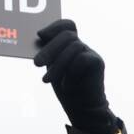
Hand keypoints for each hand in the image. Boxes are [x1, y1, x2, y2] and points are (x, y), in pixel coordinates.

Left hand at [33, 19, 114, 133]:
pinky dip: (71, 73)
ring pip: (73, 47)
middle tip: (36, 64)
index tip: (40, 35)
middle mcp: (81, 45)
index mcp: (70, 44)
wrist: (82, 108)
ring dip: (57, 65)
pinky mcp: (98, 62)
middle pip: (67, 35)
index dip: (54, 26)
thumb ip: (47, 54)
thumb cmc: (65, 87)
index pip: (67, 25)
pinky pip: (82, 59)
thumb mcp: (52, 68)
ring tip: (46, 81)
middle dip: (49, 49)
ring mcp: (91, 52)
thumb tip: (36, 40)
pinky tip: (66, 86)